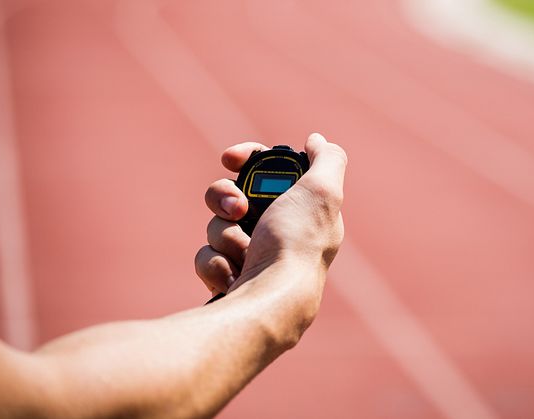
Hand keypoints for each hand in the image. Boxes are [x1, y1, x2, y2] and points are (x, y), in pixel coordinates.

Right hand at [195, 133, 346, 308]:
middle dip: (225, 198)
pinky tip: (233, 275)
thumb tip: (316, 141)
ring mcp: (252, 258)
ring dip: (224, 234)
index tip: (229, 158)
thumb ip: (327, 160)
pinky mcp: (230, 280)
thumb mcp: (323, 191)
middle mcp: (278, 233)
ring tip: (242, 252)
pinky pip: (207, 256)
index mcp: (301, 211)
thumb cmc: (296, 245)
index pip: (268, 172)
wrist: (270, 302)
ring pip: (217, 226)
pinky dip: (216, 263)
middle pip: (233, 195)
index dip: (246, 159)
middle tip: (236, 209)